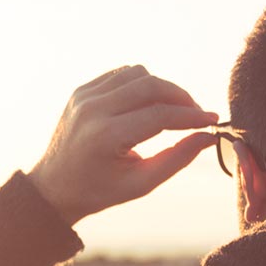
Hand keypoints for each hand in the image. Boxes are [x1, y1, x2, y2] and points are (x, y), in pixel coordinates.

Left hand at [26, 65, 218, 223]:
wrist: (52, 188)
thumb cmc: (99, 191)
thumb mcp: (140, 184)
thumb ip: (176, 159)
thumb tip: (208, 137)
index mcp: (105, 136)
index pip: (159, 115)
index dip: (191, 116)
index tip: (212, 121)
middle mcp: (92, 109)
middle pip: (150, 85)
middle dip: (180, 96)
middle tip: (196, 113)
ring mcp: (84, 96)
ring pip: (137, 73)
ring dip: (161, 88)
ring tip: (173, 110)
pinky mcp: (81, 90)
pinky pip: (120, 75)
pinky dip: (140, 84)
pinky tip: (149, 104)